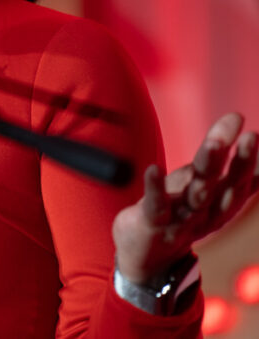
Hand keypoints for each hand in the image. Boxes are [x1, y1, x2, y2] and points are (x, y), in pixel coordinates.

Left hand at [113, 112, 258, 283]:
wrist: (146, 259)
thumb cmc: (180, 218)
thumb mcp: (209, 195)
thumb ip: (232, 173)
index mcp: (219, 204)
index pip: (239, 181)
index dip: (249, 159)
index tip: (255, 133)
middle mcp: (205, 213)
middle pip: (224, 185)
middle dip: (238, 162)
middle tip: (249, 135)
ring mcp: (180, 220)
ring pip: (197, 194)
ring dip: (207, 168)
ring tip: (215, 144)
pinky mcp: (152, 224)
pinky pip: (155, 205)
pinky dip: (155, 187)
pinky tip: (153, 168)